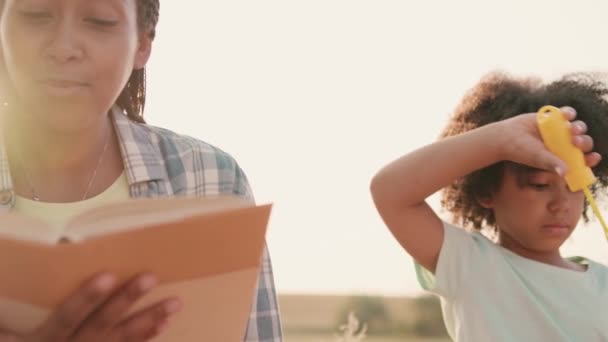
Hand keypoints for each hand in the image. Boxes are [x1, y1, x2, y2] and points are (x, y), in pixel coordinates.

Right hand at [0, 272, 180, 341]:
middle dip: (127, 302)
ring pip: (120, 341)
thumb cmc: (26, 338)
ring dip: (149, 321)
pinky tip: (163, 325)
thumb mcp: (16, 329)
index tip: (108, 276)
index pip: (66, 317)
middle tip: (151, 278)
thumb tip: (36, 285)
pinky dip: (145, 339)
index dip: (86, 298)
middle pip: (100, 326)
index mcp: (45, 339)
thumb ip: (20, 315)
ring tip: (174, 303)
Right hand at [497, 106, 600, 174]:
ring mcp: (559, 130)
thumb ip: (551, 163)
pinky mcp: (554, 118)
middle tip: (576, 142)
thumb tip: (564, 173)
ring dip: (579, 128)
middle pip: (582, 142)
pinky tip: (567, 115)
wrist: (505, 137)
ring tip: (572, 129)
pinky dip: (569, 113)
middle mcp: (564, 144)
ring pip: (577, 127)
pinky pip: (567, 114)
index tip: (594, 157)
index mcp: (563, 157)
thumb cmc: (521, 151)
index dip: (590, 158)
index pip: (582, 158)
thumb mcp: (538, 158)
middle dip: (584, 142)